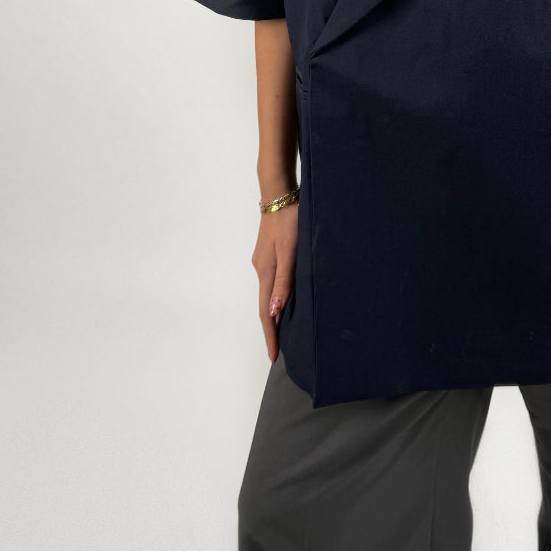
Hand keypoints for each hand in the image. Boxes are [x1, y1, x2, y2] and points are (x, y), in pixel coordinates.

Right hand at [251, 203, 297, 361]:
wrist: (280, 194)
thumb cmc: (288, 221)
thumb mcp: (289, 252)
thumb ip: (283, 281)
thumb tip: (273, 311)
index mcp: (265, 272)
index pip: (265, 312)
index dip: (270, 334)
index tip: (273, 356)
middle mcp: (261, 268)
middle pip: (264, 305)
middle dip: (271, 328)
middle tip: (279, 348)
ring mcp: (263, 260)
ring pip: (268, 292)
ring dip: (274, 312)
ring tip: (284, 328)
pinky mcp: (269, 252)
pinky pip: (271, 280)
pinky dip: (276, 294)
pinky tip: (285, 296)